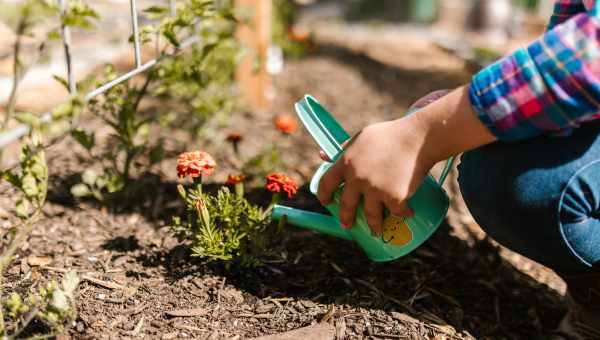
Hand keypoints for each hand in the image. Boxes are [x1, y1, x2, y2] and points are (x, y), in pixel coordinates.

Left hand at [316, 86, 495, 234]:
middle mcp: (357, 178)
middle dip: (345, 218)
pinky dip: (404, 213)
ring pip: (371, 216)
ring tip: (375, 230)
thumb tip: (323, 155)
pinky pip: (396, 212)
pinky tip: (407, 214)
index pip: (326, 183)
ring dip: (373, 226)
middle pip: (346, 205)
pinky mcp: (394, 197)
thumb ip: (345, 148)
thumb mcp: (363, 137)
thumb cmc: (391, 134)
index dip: (324, 195)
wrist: (418, 138)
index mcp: (346, 162)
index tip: (325, 202)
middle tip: (347, 224)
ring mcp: (375, 190)